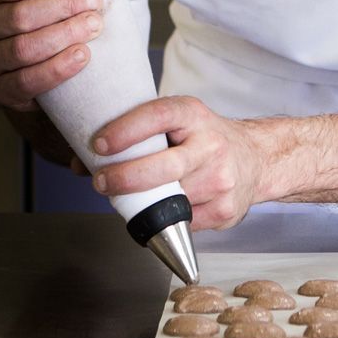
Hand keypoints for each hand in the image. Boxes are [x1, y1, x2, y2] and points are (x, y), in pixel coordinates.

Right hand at [0, 0, 103, 111]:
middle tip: (92, 6)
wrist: (40, 64)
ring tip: (91, 28)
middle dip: (61, 9)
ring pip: (22, 48)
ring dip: (63, 36)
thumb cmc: (43, 16)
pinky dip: (57, 68)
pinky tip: (80, 56)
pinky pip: (26, 80)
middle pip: (18, 15)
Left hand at [89, 97, 278, 230]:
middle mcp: (211, 145)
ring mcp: (221, 179)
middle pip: (165, 168)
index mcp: (194, 116)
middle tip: (101, 182)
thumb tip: (81, 162)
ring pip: (171, 200)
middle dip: (126, 178)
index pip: (158, 117)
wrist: (257, 159)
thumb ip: (135, 137)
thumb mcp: (176, 124)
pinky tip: (161, 210)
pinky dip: (164, 220)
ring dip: (143, 204)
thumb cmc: (204, 140)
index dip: (126, 130)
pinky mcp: (225, 209)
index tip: (100, 144)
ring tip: (129, 198)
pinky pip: (182, 222)